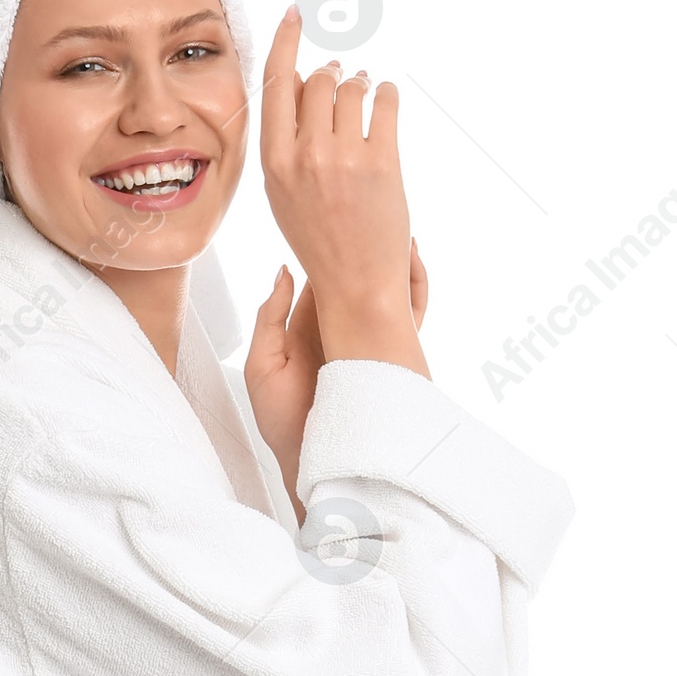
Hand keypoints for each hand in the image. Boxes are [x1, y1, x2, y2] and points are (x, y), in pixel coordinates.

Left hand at [246, 239, 430, 508]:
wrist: (316, 464)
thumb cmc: (284, 425)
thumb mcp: (263, 366)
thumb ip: (271, 317)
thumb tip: (285, 269)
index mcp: (310, 328)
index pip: (322, 277)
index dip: (327, 248)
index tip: (331, 214)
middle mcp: (341, 331)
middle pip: (357, 278)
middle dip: (366, 248)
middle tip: (373, 210)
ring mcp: (367, 343)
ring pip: (385, 292)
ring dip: (392, 263)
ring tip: (396, 230)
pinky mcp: (390, 359)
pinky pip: (408, 318)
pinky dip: (413, 292)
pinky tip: (412, 265)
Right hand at [260, 11, 429, 376]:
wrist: (355, 286)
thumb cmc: (321, 240)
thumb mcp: (284, 193)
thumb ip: (287, 139)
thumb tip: (298, 80)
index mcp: (274, 163)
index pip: (275, 84)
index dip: (286, 41)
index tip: (296, 13)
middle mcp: (306, 156)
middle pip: (318, 79)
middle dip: (333, 73)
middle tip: (344, 76)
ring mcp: (344, 158)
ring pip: (351, 86)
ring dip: (361, 81)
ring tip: (366, 92)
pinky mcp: (382, 162)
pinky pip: (386, 101)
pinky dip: (387, 93)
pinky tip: (385, 98)